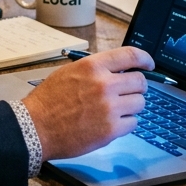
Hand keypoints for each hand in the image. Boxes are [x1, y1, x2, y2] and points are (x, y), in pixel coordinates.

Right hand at [22, 46, 154, 159]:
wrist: (36, 127)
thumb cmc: (49, 100)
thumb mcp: (69, 72)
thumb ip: (95, 70)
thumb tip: (119, 70)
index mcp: (93, 66)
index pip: (130, 55)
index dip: (145, 59)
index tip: (149, 65)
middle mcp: (104, 84)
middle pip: (140, 82)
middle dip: (136, 87)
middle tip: (127, 93)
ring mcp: (109, 108)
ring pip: (140, 103)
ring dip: (131, 107)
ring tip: (114, 110)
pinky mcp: (111, 130)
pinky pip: (133, 123)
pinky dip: (125, 124)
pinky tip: (109, 123)